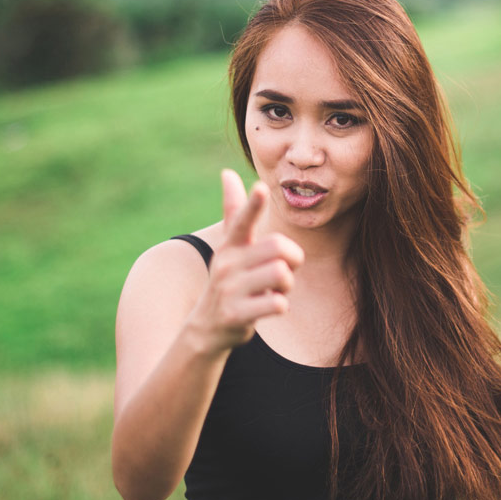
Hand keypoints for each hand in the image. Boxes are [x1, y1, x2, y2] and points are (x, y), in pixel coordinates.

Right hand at [189, 169, 304, 351]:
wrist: (207, 328)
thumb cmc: (229, 281)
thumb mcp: (229, 248)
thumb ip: (233, 212)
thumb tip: (227, 172)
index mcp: (230, 246)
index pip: (242, 221)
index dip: (253, 205)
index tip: (261, 188)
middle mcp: (227, 264)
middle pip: (279, 247)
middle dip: (293, 259)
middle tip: (285, 271)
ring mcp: (229, 289)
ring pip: (281, 274)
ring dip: (287, 285)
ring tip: (275, 290)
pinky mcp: (236, 313)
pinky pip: (277, 303)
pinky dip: (280, 305)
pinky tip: (268, 308)